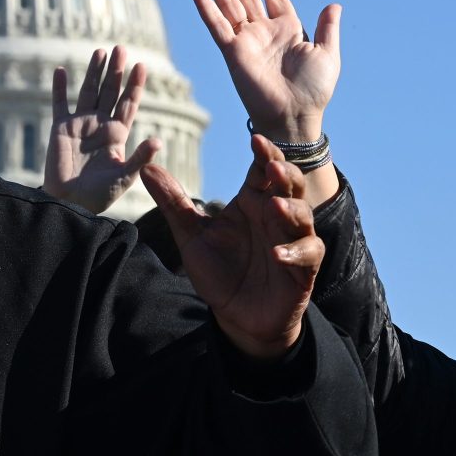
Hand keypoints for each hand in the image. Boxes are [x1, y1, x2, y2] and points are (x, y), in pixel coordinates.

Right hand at [43, 46, 160, 214]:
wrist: (71, 202)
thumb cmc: (100, 195)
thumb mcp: (125, 176)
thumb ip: (140, 158)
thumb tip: (158, 141)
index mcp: (118, 134)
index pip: (128, 103)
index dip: (135, 85)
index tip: (142, 66)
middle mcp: (100, 124)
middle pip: (110, 91)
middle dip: (116, 71)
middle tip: (121, 48)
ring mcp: (80, 124)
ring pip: (88, 91)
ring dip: (93, 72)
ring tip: (99, 52)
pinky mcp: (60, 128)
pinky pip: (60, 103)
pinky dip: (59, 87)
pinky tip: (60, 71)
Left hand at [141, 136, 320, 359]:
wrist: (235, 316)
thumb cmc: (218, 271)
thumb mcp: (190, 236)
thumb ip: (173, 202)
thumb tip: (146, 168)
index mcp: (252, 202)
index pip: (263, 168)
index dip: (265, 153)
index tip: (256, 139)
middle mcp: (275, 216)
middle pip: (290, 184)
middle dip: (284, 173)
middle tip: (271, 167)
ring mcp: (292, 240)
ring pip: (303, 215)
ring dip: (292, 209)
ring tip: (275, 206)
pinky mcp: (303, 268)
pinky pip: (308, 253)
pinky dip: (295, 251)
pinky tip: (278, 253)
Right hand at [190, 0, 340, 143]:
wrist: (294, 114)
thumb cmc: (313, 90)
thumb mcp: (327, 54)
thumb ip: (328, 28)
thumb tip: (334, 4)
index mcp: (287, 28)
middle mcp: (262, 30)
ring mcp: (245, 39)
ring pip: (228, 1)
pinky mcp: (231, 51)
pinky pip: (215, 23)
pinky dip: (205, 4)